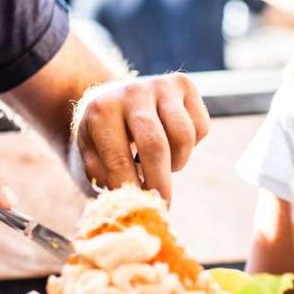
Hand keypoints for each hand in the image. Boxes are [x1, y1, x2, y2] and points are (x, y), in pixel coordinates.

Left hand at [71, 73, 210, 200]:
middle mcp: (132, 91)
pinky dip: (191, 145)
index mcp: (102, 110)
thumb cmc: (103, 136)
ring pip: (184, 137)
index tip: (140, 210)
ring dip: (177, 163)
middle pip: (156, 147)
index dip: (132, 191)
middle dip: (161, 183)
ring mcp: (161, 84)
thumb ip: (106, 178)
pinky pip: (201, 127)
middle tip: (163, 205)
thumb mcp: (92, 155)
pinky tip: (171, 142)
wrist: (113, 96)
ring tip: (162, 166)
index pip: (119, 159)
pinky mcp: (185, 84)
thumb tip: (129, 203)